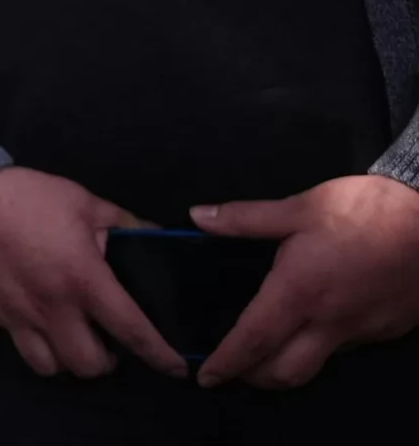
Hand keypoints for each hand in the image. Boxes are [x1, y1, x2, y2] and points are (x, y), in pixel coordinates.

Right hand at [0, 166, 185, 379]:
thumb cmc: (26, 196)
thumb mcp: (83, 201)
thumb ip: (123, 222)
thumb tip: (155, 234)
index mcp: (83, 279)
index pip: (131, 330)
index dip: (159, 354)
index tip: (176, 367)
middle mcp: (55, 307)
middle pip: (90, 364)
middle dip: (108, 362)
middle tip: (109, 343)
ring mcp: (21, 316)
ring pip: (55, 367)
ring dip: (71, 360)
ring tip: (73, 340)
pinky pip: (24, 349)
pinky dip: (40, 349)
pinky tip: (42, 327)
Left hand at [192, 174, 418, 388]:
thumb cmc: (365, 210)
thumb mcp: (300, 207)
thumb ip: (246, 218)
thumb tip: (198, 216)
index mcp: (298, 292)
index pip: (254, 339)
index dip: (228, 363)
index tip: (207, 378)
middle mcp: (329, 321)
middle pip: (287, 372)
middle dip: (256, 378)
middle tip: (237, 369)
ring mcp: (363, 330)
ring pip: (319, 363)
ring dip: (290, 364)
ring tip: (272, 349)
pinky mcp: (388, 329)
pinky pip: (348, 347)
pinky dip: (324, 345)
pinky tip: (318, 325)